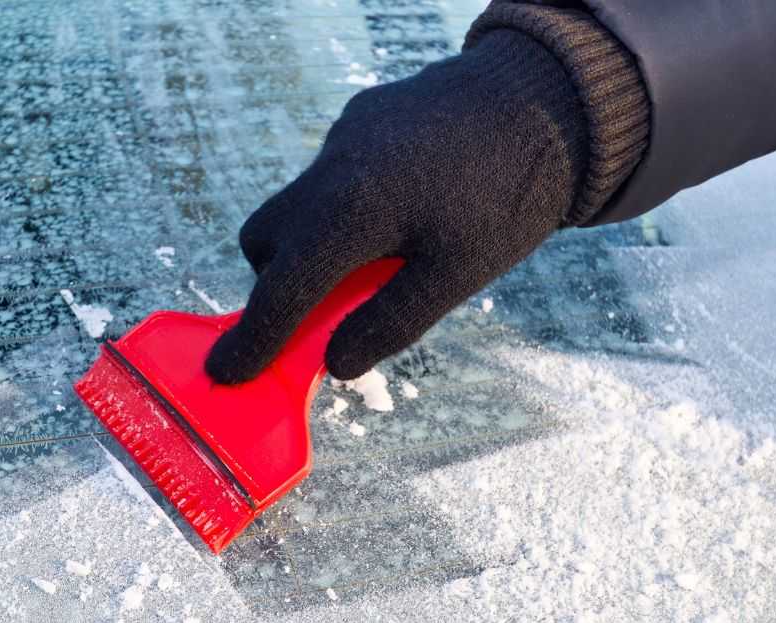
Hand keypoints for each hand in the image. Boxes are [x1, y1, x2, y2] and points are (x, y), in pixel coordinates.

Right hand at [205, 29, 588, 383]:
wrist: (548, 96)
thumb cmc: (510, 193)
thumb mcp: (458, 274)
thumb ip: (390, 321)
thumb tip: (335, 364)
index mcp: (352, 211)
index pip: (282, 290)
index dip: (254, 339)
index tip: (227, 372)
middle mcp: (332, 169)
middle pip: (265, 240)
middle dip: (278, 284)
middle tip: (324, 312)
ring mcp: (343, 138)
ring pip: (296, 205)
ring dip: (314, 245)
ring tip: (379, 260)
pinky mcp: (361, 120)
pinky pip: (328, 176)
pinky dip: (342, 209)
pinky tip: (402, 210)